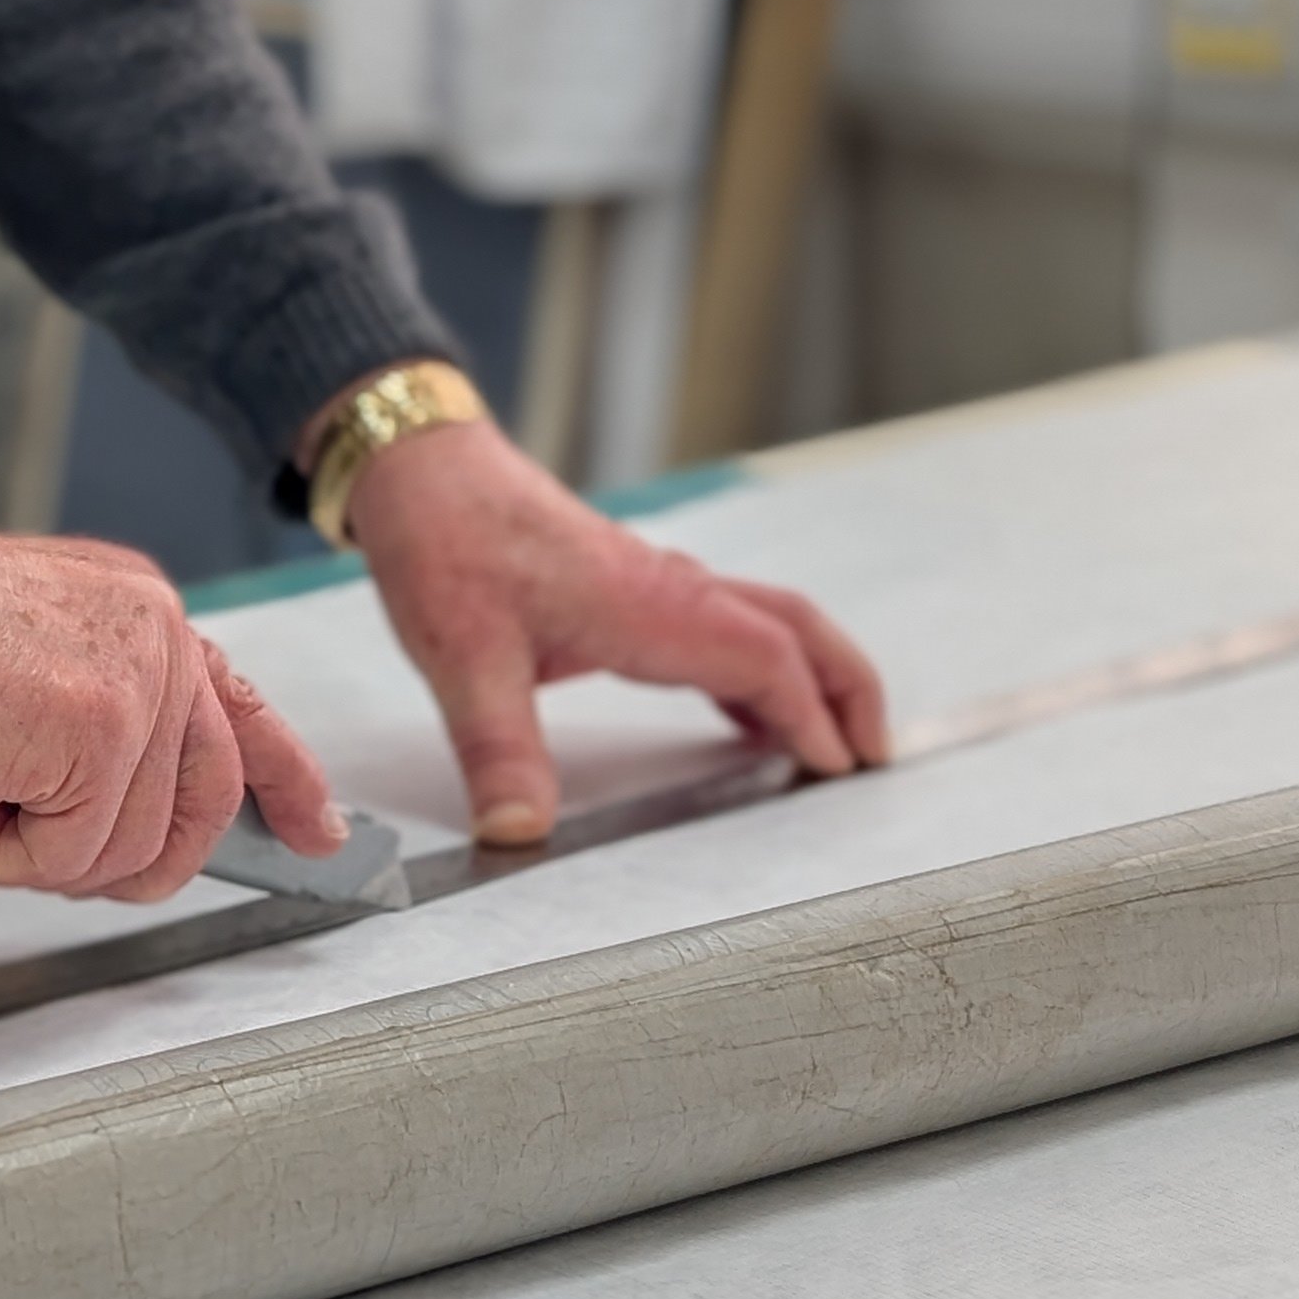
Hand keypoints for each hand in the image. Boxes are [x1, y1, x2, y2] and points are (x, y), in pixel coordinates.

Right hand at [0, 517, 347, 902]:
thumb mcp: (36, 661)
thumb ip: (103, 713)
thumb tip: (136, 813)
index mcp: (148, 615)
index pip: (243, 708)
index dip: (288, 779)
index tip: (323, 833)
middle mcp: (163, 638)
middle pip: (202, 809)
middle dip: (128, 864)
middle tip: (38, 851)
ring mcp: (140, 683)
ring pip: (129, 851)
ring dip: (37, 853)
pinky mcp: (100, 731)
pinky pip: (69, 858)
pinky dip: (2, 854)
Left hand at [343, 417, 890, 844]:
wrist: (421, 466)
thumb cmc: (447, 543)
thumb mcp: (462, 656)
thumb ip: (497, 748)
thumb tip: (518, 832)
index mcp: (649, 605)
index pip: (764, 659)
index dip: (810, 715)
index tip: (840, 770)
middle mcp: (668, 589)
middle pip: (794, 626)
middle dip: (848, 685)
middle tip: (876, 753)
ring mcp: (654, 582)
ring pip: (765, 620)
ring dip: (809, 673)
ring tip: (829, 743)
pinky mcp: (629, 584)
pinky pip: (720, 624)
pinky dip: (756, 668)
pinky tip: (744, 715)